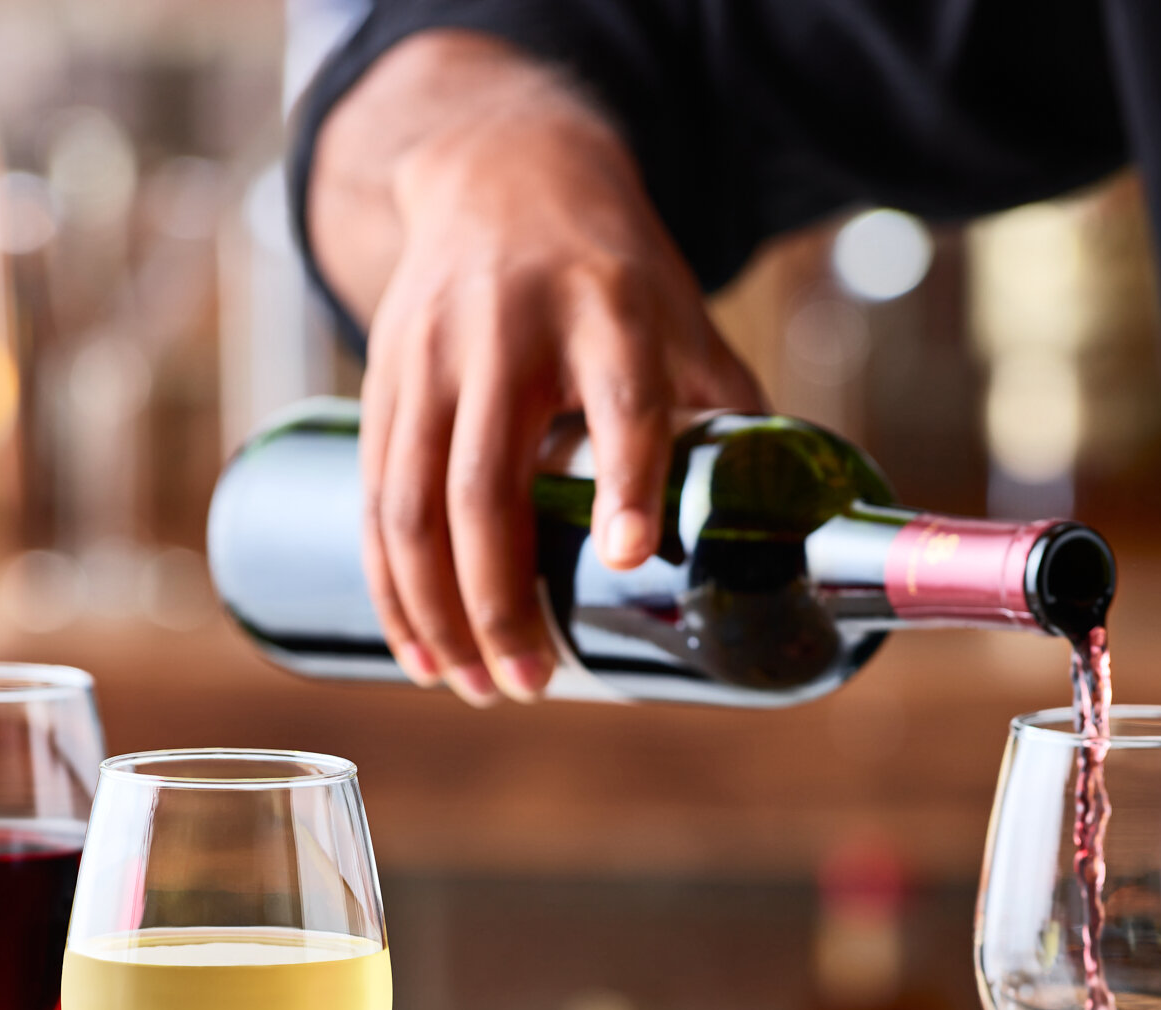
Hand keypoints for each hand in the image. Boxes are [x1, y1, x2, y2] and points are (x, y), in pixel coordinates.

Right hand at [307, 31, 762, 704]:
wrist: (500, 171)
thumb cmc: (611, 266)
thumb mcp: (682, 314)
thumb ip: (726, 411)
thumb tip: (789, 529)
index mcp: (606, 310)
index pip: (618, 400)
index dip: (626, 478)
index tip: (627, 556)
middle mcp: (506, 333)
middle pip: (488, 484)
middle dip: (501, 601)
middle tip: (531, 685)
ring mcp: (431, 358)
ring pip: (412, 504)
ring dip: (436, 613)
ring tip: (473, 687)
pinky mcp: (381, 381)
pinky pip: (371, 499)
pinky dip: (388, 584)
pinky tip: (417, 647)